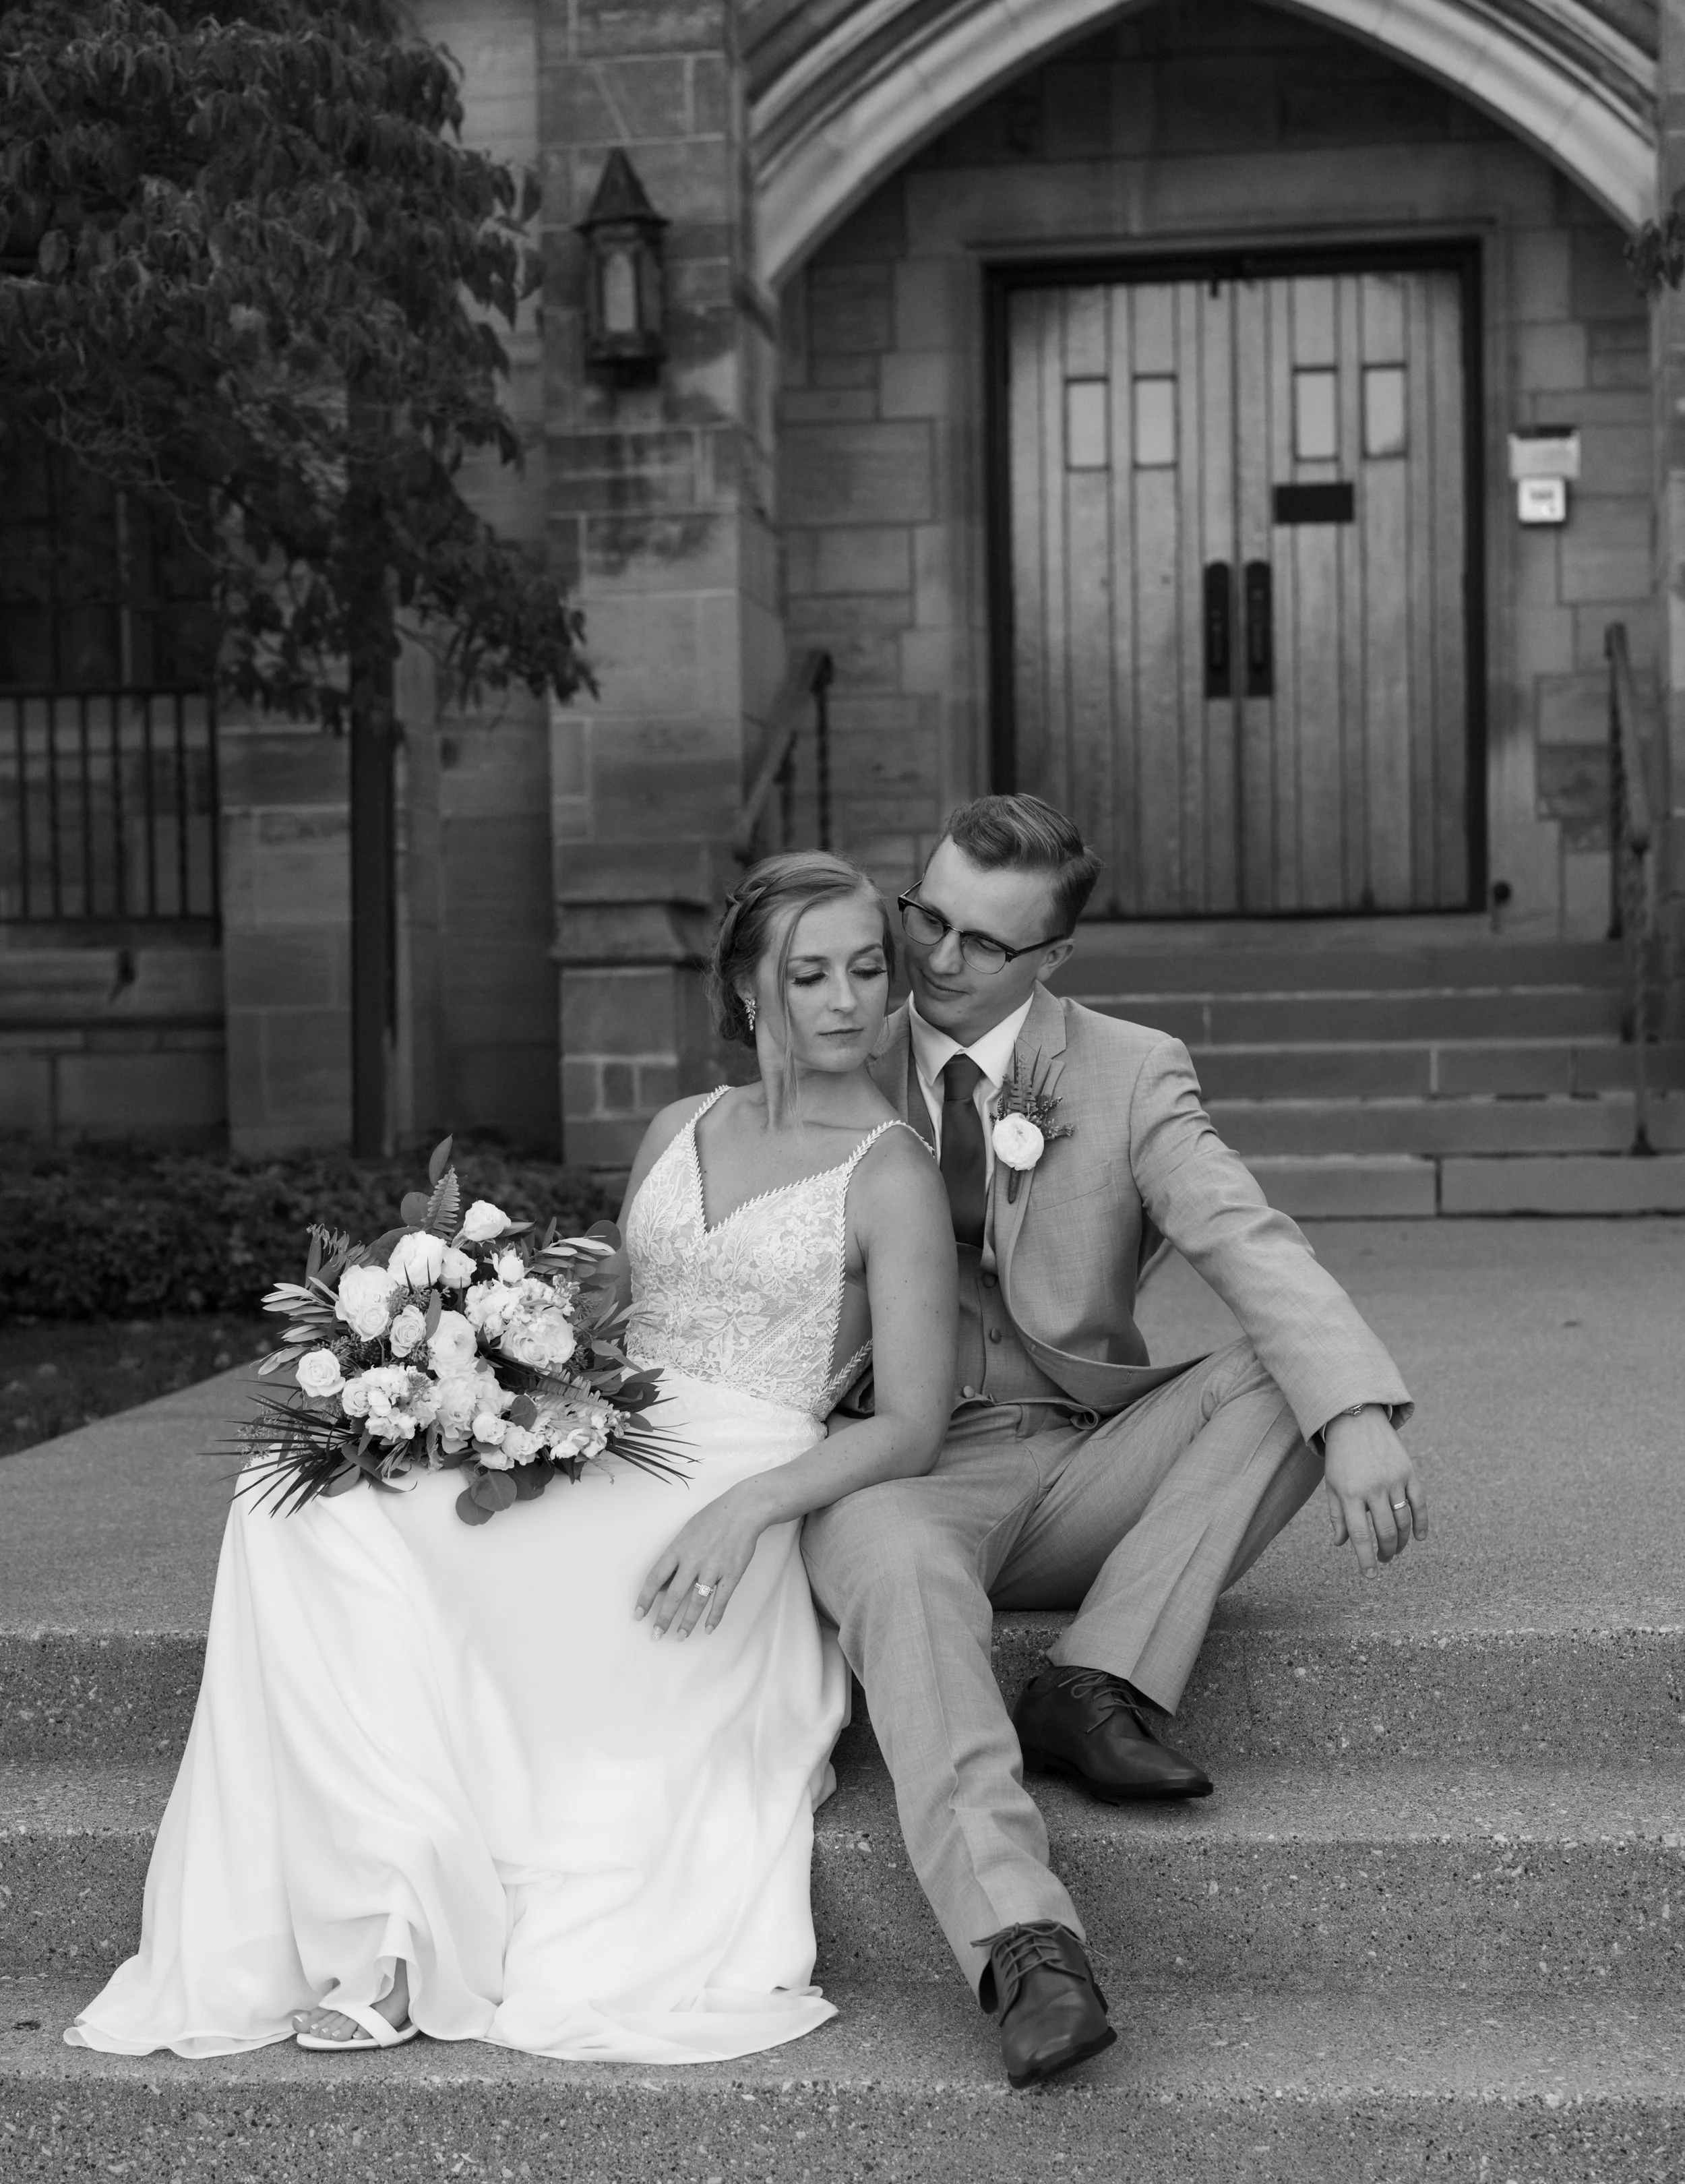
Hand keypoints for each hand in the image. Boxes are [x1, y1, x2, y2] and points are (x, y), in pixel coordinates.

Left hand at [634, 1481, 771, 1637]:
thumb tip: (663, 1585)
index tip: (638, 1615)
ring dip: (687, 1622)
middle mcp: (693, 1561)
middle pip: (673, 1596)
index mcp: (678, 1549)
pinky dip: (714, 1617)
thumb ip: (674, 1559)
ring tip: (680, 1636)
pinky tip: (708, 1628)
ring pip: (696, 1602)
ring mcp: (713, 1568)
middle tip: (656, 1634)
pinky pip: (721, 1600)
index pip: (655, 1578)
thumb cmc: (712, 1519)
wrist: (743, 1510)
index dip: (645, 1599)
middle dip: (663, 1618)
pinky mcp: (732, 1574)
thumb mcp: (685, 1533)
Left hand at [1322, 1407, 1426, 1576]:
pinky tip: (1419, 1537)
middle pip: (1386, 1531)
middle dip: (1386, 1552)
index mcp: (1349, 1493)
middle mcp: (1372, 1488)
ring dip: (1402, 1541)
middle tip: (1384, 1560)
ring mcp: (1393, 1480)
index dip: (1365, 1558)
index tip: (1370, 1576)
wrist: (1355, 1420)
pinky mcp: (1408, 1472)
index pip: (1359, 1535)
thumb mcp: (1332, 1485)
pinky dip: (1422, 1523)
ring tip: (1396, 1549)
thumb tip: (1341, 1544)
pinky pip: (1420, 1503)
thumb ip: (1336, 1515)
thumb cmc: (1340, 1457)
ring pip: (1404, 1521)